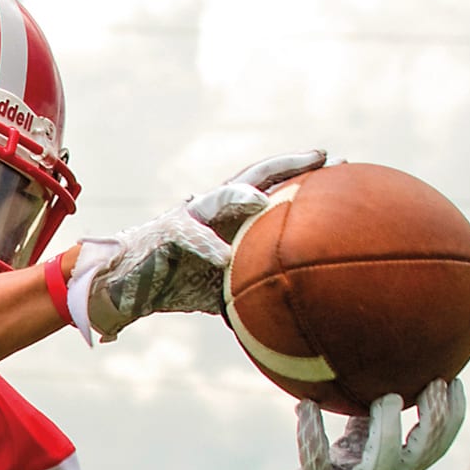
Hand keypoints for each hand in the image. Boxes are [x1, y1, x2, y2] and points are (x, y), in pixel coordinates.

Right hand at [64, 150, 326, 344]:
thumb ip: (252, 286)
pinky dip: (205, 247)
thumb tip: (294, 312)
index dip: (306, 176)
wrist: (123, 285)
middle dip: (289, 165)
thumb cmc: (172, 282)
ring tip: (267, 200)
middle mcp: (212, 209)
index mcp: (229, 217)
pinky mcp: (163, 236)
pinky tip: (223, 258)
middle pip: (255, 176)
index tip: (345, 167)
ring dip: (242, 195)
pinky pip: (187, 238)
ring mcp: (188, 218)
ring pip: (218, 197)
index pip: (273, 188)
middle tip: (327, 157)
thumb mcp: (222, 286)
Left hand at [194, 378, 465, 469]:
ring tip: (386, 397)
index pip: (432, 449)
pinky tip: (305, 407)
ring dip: (387, 429)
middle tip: (433, 384)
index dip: (450, 418)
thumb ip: (362, 429)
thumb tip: (372, 386)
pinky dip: (312, 434)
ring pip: (382, 464)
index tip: (453, 381)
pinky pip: (317, 463)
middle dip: (434, 421)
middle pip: (421, 456)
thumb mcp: (348, 459)